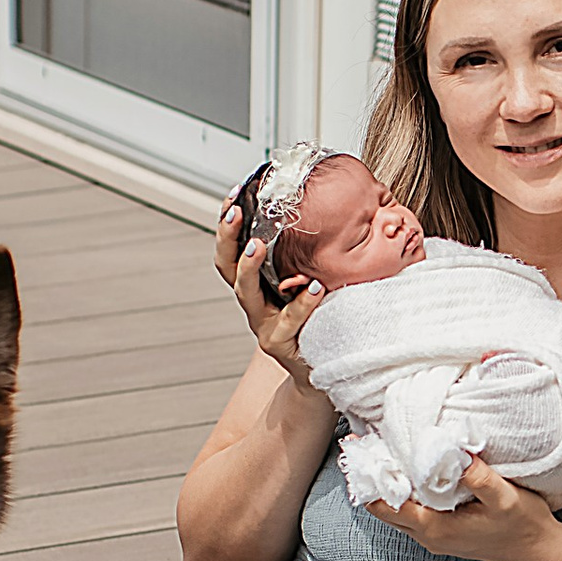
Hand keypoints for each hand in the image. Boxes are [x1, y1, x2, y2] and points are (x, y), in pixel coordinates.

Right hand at [216, 201, 324, 377]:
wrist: (320, 366)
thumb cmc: (316, 317)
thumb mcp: (308, 281)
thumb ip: (311, 255)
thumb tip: (334, 206)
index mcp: (255, 283)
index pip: (231, 250)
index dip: (227, 225)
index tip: (233, 194)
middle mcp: (253, 301)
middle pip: (228, 267)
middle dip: (227, 238)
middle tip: (235, 213)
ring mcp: (263, 324)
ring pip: (247, 294)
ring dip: (249, 268)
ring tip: (257, 246)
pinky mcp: (281, 344)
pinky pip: (290, 321)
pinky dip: (303, 304)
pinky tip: (316, 288)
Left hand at [372, 454, 561, 560]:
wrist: (540, 550)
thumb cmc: (523, 526)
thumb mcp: (504, 497)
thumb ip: (477, 476)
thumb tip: (454, 450)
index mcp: (435, 528)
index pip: (386, 504)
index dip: (372, 477)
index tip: (365, 449)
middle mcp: (429, 536)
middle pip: (383, 509)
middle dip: (373, 480)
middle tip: (368, 446)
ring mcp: (435, 537)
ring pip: (396, 512)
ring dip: (388, 486)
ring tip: (385, 453)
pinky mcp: (444, 533)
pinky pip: (412, 513)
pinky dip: (404, 494)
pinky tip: (412, 472)